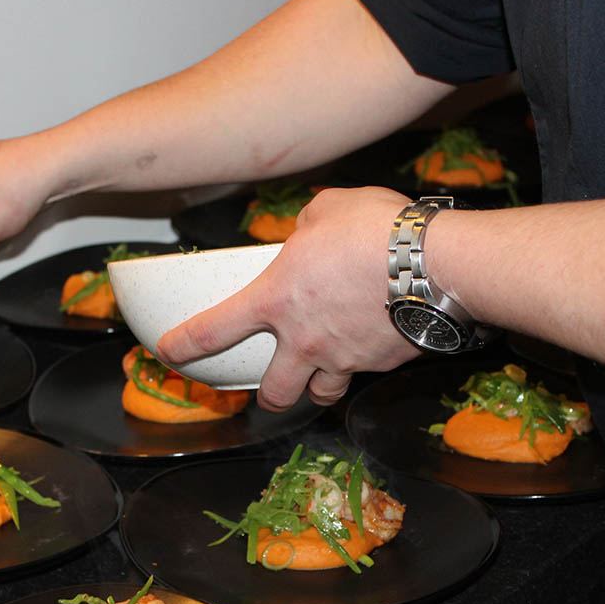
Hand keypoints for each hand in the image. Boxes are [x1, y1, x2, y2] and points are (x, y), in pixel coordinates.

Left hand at [157, 186, 423, 409]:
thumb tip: (309, 230)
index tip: (168, 353)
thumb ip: (307, 225)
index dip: (184, 346)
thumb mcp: (327, 209)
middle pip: (274, 393)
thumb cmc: (376, 230)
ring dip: (317, 387)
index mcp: (277, 299)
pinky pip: (366, 371)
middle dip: (269, 394)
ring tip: (324, 370)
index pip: (214, 331)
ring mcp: (346, 358)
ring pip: (321, 394)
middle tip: (272, 384)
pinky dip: (365, 362)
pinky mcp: (384, 363)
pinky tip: (377, 337)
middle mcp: (306, 339)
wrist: (435, 263)